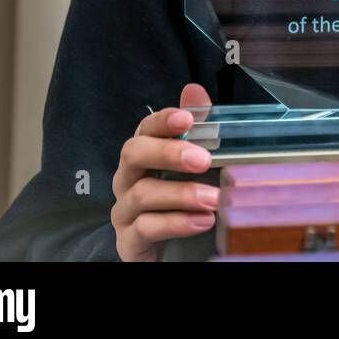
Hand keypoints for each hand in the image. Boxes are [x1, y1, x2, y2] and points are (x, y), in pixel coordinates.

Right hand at [111, 83, 217, 260]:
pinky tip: (202, 221)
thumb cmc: (179, 198)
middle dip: (168, 153)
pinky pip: (145, 228)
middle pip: (133, 154)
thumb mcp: (193, 162)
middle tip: (204, 160)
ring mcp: (125, 211)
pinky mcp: (129, 242)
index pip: (144, 129)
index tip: (187, 118)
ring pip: (141, 194)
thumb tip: (194, 89)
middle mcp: (128, 179)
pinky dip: (176, 223)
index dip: (163, 121)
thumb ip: (196, 127)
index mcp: (144, 156)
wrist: (168, 249)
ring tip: (213, 199)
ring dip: (181, 194)